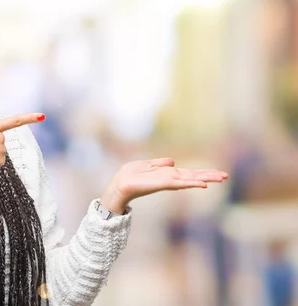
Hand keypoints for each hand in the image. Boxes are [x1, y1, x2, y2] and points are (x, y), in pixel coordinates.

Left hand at [100, 157, 228, 213]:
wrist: (120, 184)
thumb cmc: (131, 175)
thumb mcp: (147, 165)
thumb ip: (160, 164)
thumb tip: (172, 161)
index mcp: (168, 174)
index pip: (189, 173)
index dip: (202, 172)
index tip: (217, 173)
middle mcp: (171, 178)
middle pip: (194, 176)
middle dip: (209, 175)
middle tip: (226, 176)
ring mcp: (168, 182)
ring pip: (191, 179)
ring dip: (206, 178)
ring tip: (221, 178)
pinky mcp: (163, 184)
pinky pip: (180, 183)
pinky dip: (191, 183)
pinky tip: (202, 184)